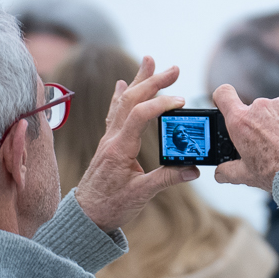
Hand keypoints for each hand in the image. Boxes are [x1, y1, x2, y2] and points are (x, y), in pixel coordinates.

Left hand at [73, 56, 199, 232]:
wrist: (86, 216)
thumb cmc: (110, 207)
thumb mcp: (141, 195)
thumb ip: (166, 180)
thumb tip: (193, 170)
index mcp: (120, 149)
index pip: (140, 115)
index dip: (160, 104)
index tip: (181, 101)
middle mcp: (112, 139)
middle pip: (131, 100)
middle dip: (152, 81)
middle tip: (173, 69)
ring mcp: (109, 139)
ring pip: (123, 102)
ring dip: (138, 81)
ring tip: (150, 61)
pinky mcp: (109, 143)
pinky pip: (114, 113)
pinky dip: (121, 96)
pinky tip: (122, 83)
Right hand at [208, 85, 278, 191]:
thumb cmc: (277, 173)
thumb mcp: (246, 175)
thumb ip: (228, 171)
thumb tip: (220, 172)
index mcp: (241, 121)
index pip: (223, 94)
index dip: (223, 99)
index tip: (228, 106)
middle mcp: (260, 107)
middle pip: (254, 109)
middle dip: (258, 123)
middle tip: (267, 143)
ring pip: (276, 110)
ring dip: (278, 122)